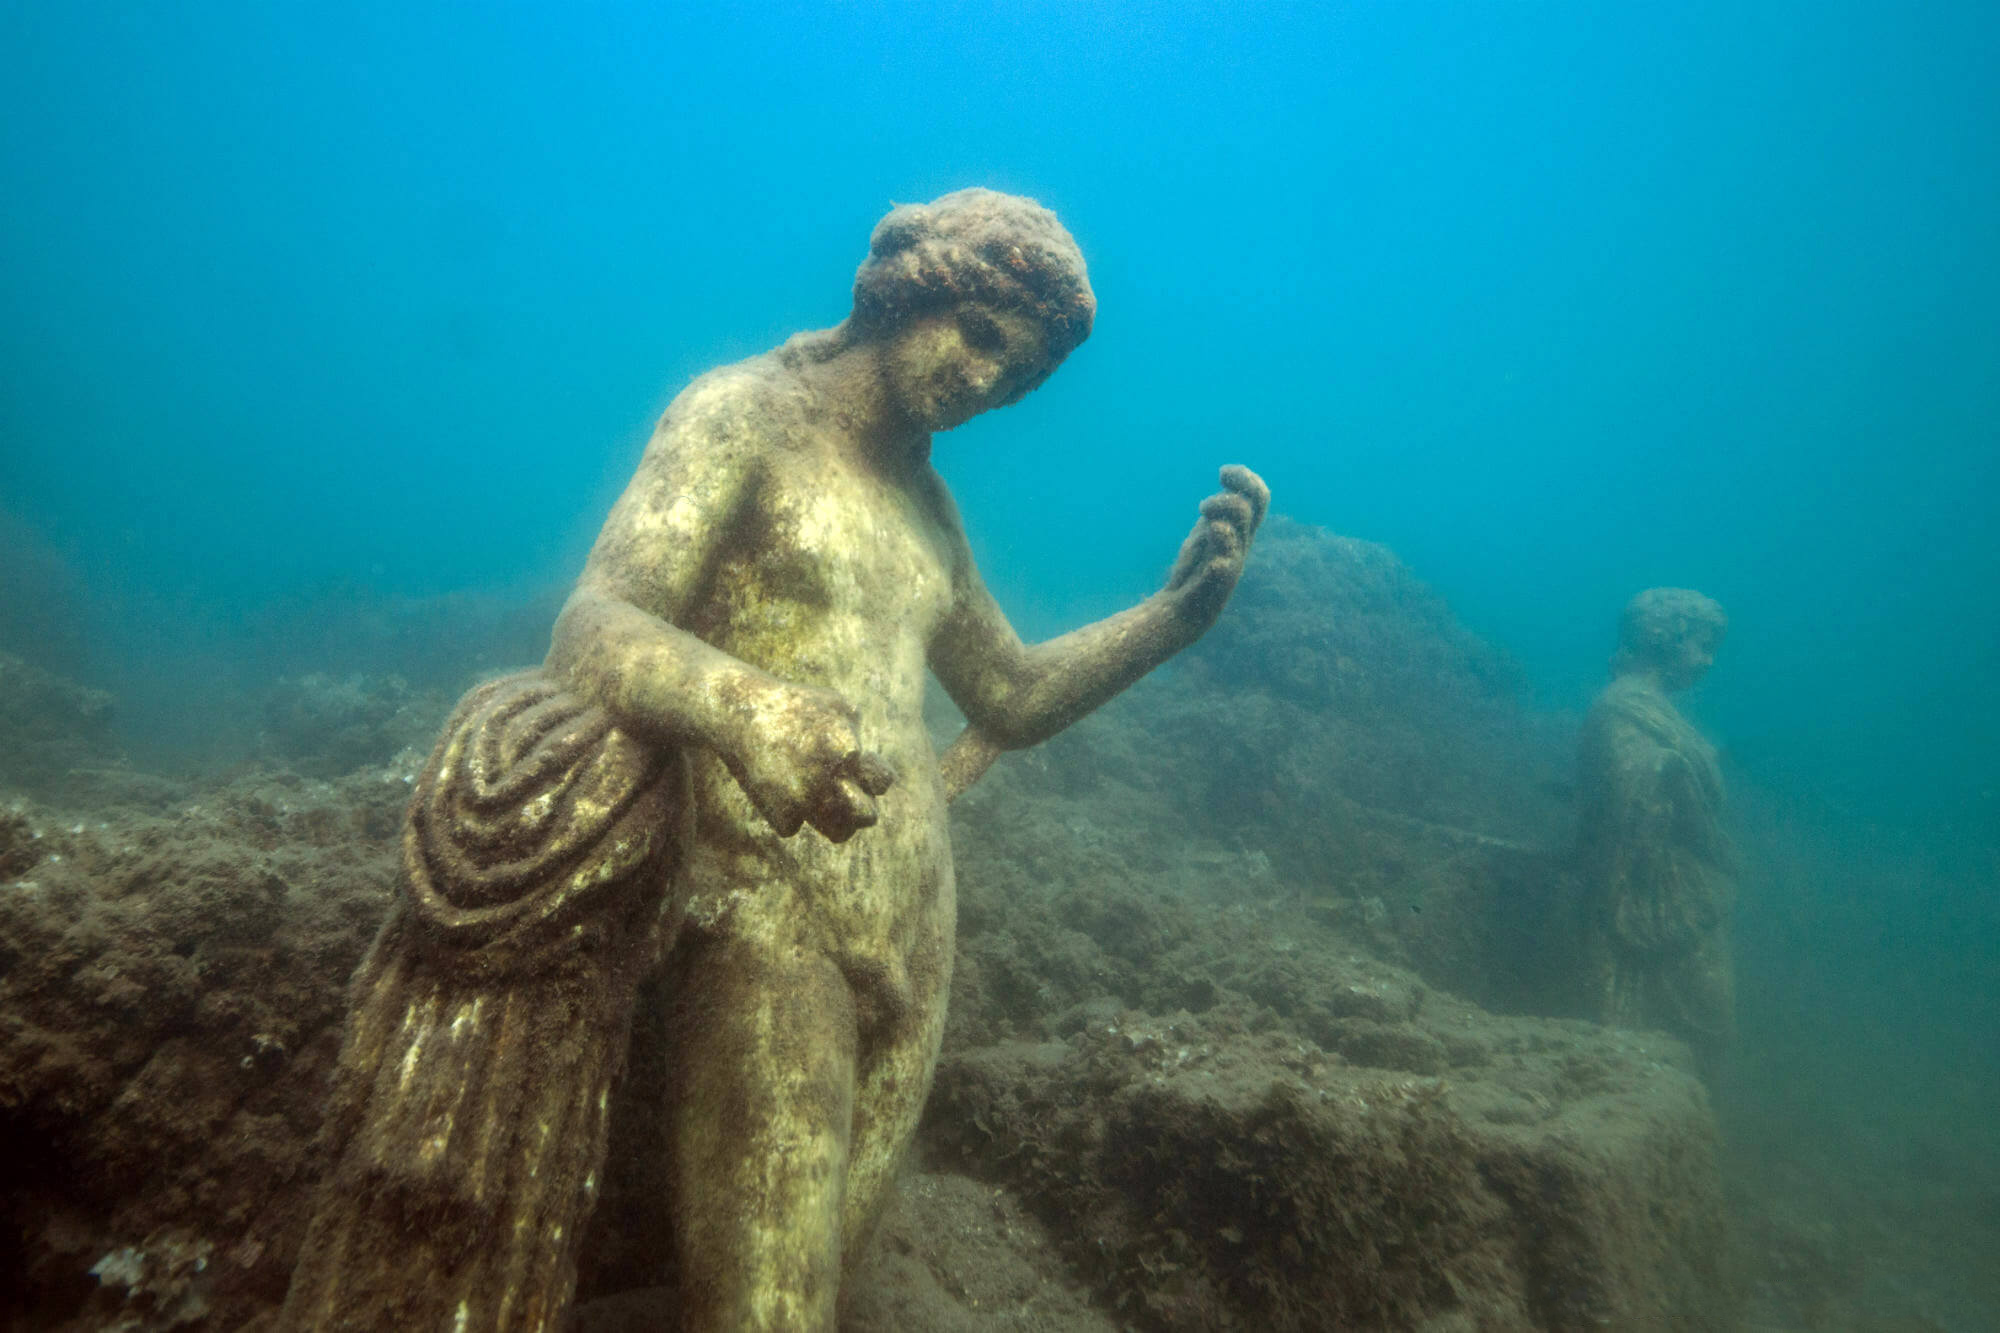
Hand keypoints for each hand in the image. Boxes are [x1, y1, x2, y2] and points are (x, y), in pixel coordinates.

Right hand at [728, 683, 897, 841]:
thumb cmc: (794, 704)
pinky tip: (780, 787)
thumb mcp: (837, 705)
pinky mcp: (779, 814)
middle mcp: (826, 779)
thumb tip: (867, 768)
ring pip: (839, 833)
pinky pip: (797, 824)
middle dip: (863, 808)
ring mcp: (803, 800)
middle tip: (849, 796)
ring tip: (825, 802)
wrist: (739, 710)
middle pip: (867, 817)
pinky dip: (791, 811)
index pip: (882, 782)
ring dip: (837, 820)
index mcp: (846, 751)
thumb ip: (859, 736)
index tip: (857, 765)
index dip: (873, 776)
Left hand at [1164, 464, 1269, 626]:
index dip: (1246, 478)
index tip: (1222, 473)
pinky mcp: (1216, 583)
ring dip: (1219, 511)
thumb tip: (1229, 476)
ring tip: (1201, 513)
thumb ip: (1222, 508)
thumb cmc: (1197, 568)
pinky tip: (1213, 553)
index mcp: (1241, 530)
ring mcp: (1230, 562)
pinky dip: (1221, 551)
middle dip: (1232, 493)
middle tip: (1204, 504)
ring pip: (1236, 528)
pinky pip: (1224, 566)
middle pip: (1251, 508)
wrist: (1181, 609)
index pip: (1260, 498)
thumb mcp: (1210, 530)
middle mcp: (1241, 544)